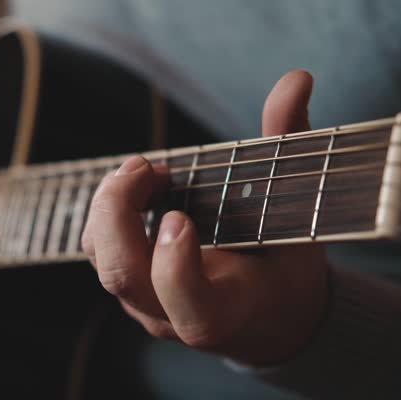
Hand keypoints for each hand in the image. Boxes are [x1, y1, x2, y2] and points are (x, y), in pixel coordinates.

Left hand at [81, 71, 329, 364]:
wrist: (268, 316)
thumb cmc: (286, 264)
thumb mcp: (300, 214)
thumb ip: (291, 147)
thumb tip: (296, 79)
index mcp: (230, 311)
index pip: (192, 312)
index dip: (176, 269)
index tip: (179, 216)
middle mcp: (177, 318)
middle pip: (122, 278)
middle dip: (118, 212)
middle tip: (146, 167)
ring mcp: (147, 307)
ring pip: (102, 263)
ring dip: (111, 206)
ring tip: (146, 170)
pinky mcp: (131, 291)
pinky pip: (100, 252)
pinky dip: (109, 211)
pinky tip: (139, 185)